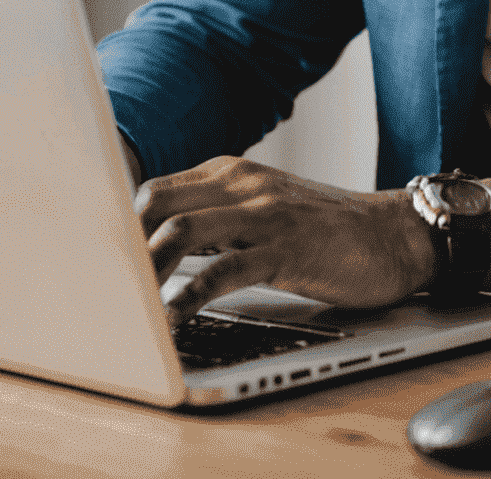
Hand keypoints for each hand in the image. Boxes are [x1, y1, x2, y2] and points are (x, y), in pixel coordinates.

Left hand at [135, 155, 435, 323]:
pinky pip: (226, 269)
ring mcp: (265, 213)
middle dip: (123, 245)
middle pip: (156, 203)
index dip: (119, 225)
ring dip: (147, 271)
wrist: (393, 234)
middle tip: (105, 286)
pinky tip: (175, 317)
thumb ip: (215, 220)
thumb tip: (156, 249)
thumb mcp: (262, 212)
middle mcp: (242, 183)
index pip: (154, 190)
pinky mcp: (287, 247)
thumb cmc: (325, 231)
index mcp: (230, 173)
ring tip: (129, 306)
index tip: (98, 261)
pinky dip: (191, 295)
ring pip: (182, 231)